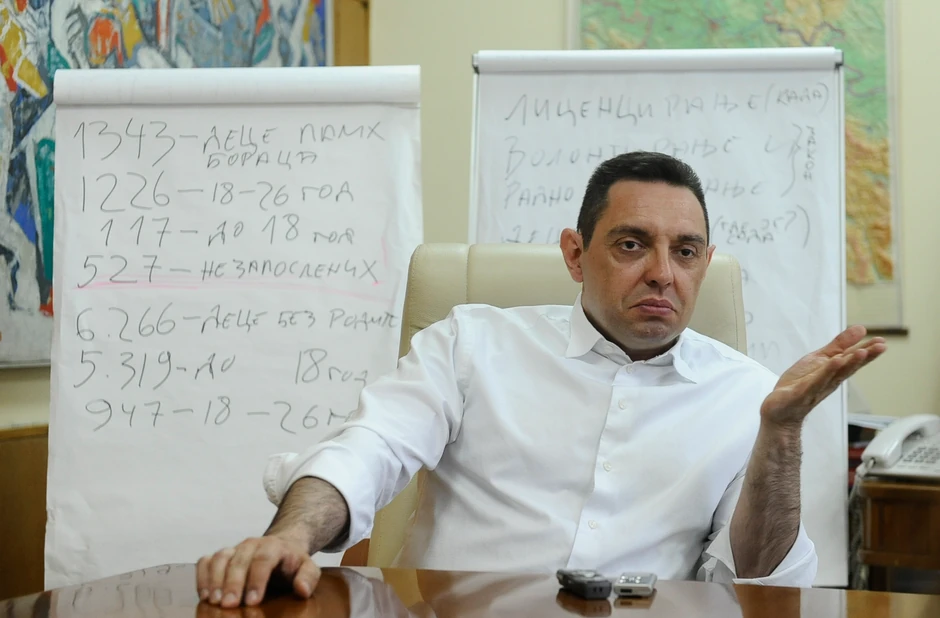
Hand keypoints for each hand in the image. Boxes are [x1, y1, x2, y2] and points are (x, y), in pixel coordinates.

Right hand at [196, 535, 319, 606]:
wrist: (281, 547)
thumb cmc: (292, 563)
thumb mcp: (307, 567)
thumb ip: (308, 577)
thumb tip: (302, 589)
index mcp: (274, 546)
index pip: (263, 559)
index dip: (256, 580)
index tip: (252, 601)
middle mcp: (252, 544)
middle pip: (239, 560)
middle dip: (232, 583)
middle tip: (228, 605)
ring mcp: (235, 549)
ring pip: (220, 558)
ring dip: (214, 580)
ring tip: (214, 601)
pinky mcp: (222, 555)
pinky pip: (206, 561)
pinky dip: (202, 576)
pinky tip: (204, 595)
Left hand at [760, 325, 885, 427]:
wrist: (780, 409)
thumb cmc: (800, 384)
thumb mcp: (819, 359)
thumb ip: (839, 345)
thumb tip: (860, 329)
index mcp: (834, 372)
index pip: (853, 360)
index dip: (868, 352)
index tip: (882, 342)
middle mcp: (829, 381)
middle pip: (849, 367)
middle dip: (865, 357)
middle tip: (881, 347)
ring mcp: (816, 388)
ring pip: (834, 375)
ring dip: (849, 363)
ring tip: (861, 352)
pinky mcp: (801, 393)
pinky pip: (814, 382)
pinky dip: (824, 373)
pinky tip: (834, 362)